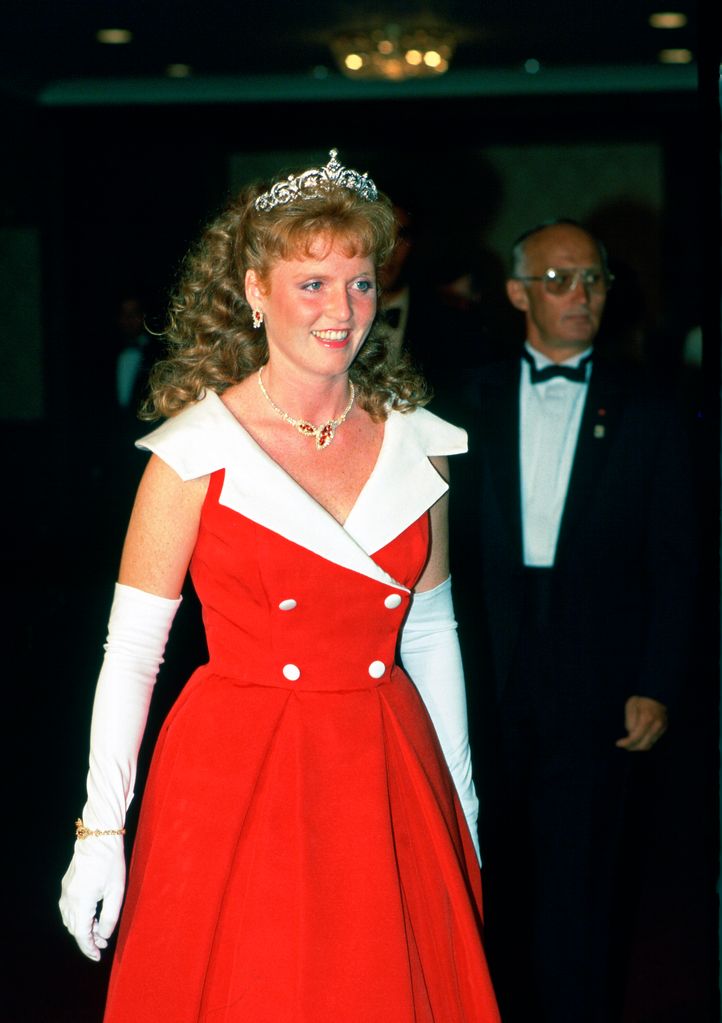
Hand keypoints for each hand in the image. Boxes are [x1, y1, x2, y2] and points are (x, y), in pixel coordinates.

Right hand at [59, 837, 125, 960]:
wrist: (99, 837)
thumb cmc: (111, 862)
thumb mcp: (117, 891)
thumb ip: (111, 917)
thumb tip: (105, 936)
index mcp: (81, 902)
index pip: (81, 935)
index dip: (89, 949)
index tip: (97, 957)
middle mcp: (69, 899)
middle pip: (74, 929)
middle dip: (88, 940)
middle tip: (104, 943)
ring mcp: (65, 892)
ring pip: (70, 920)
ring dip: (83, 929)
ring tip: (101, 929)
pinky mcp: (66, 885)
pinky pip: (68, 909)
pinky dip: (78, 917)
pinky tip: (92, 915)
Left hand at [615, 695, 667, 751]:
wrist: (656, 696)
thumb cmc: (640, 700)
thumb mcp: (630, 705)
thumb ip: (630, 720)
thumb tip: (630, 733)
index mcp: (647, 719)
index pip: (636, 737)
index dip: (626, 743)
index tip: (618, 744)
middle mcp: (656, 726)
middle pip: (643, 745)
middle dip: (631, 747)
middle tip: (623, 745)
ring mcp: (661, 729)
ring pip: (648, 745)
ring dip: (637, 747)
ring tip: (628, 744)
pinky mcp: (663, 730)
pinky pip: (652, 742)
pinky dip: (643, 743)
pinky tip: (636, 740)